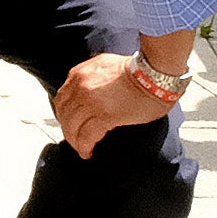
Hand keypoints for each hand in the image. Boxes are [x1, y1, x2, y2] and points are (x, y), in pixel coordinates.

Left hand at [54, 54, 180, 156]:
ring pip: (73, 127)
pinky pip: (86, 136)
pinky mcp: (105, 116)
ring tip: (81, 148)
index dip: (63, 113)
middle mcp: (81, 87)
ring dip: (75, 141)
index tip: (67, 122)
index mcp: (80, 74)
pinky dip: (84, 147)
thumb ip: (91, 77)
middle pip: (65, 114)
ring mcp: (92, 102)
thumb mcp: (105, 65)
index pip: (62, 98)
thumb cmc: (139, 70)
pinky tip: (87, 152)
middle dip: (68, 129)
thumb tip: (88, 92)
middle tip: (73, 138)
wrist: (155, 74)